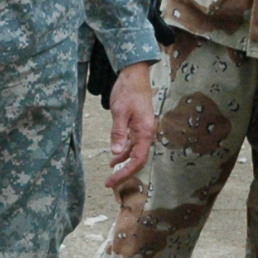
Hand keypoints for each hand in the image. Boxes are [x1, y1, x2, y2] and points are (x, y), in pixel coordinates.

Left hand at [106, 61, 155, 187]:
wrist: (134, 75)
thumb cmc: (128, 91)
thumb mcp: (120, 112)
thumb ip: (118, 133)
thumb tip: (116, 153)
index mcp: (144, 132)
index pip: (137, 160)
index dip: (125, 173)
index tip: (112, 182)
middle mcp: (147, 134)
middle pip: (138, 160)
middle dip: (125, 173)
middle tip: (110, 183)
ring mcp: (143, 130)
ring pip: (135, 153)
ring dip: (124, 163)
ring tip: (110, 172)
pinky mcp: (138, 126)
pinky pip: (133, 144)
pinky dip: (124, 152)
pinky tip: (115, 156)